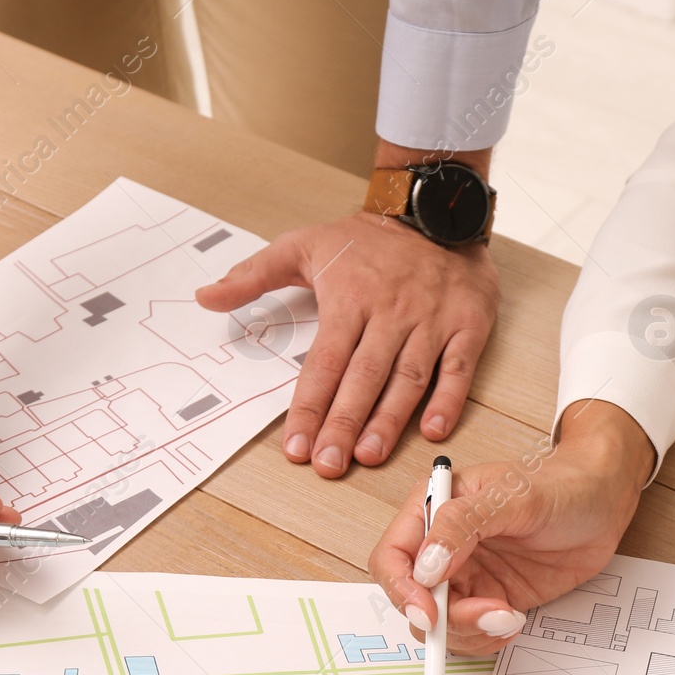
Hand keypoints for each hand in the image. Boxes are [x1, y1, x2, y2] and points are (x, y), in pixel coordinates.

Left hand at [197, 215, 497, 477]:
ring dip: (389, 420)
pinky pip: (458, 368)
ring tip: (369, 456)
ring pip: (408, 378)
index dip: (309, 406)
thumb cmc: (368, 240)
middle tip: (328, 463)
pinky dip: (448, 400)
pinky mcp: (468, 325)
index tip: (295, 446)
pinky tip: (431, 431)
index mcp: (349, 298)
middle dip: (344, 424)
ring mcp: (431, 321)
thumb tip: (205, 296)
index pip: (324, 362)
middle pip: (363, 377)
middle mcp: (390, 313)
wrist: (436, 211)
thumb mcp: (304, 245)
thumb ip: (254, 275)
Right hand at [370, 401, 654, 654]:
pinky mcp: (489, 600)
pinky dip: (487, 639)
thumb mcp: (512, 496)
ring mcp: (465, 577)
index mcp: (433, 510)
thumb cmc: (560, 485)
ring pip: (439, 625)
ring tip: (509, 617)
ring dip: (470, 633)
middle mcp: (441, 547)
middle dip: (445, 619)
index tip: (429, 612)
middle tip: (489, 615)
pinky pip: (470, 634)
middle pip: (412, 600)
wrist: (603, 503)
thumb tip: (425, 567)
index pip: (392, 557)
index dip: (401, 589)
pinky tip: (513, 622)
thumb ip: (462, 526)